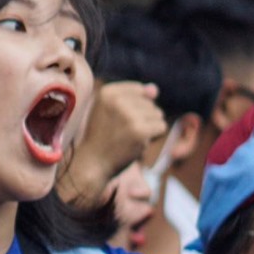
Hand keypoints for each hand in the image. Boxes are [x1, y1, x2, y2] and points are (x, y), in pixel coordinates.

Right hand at [62, 80, 167, 199]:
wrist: (92, 164)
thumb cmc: (102, 137)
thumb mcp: (111, 111)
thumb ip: (133, 96)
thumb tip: (155, 89)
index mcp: (106, 92)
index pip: (139, 90)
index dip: (134, 107)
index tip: (116, 120)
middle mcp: (117, 100)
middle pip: (150, 103)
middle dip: (142, 119)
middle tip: (121, 132)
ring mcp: (129, 116)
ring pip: (157, 114)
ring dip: (148, 128)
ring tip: (128, 137)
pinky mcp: (140, 131)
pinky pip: (161, 127)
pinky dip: (153, 137)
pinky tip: (136, 143)